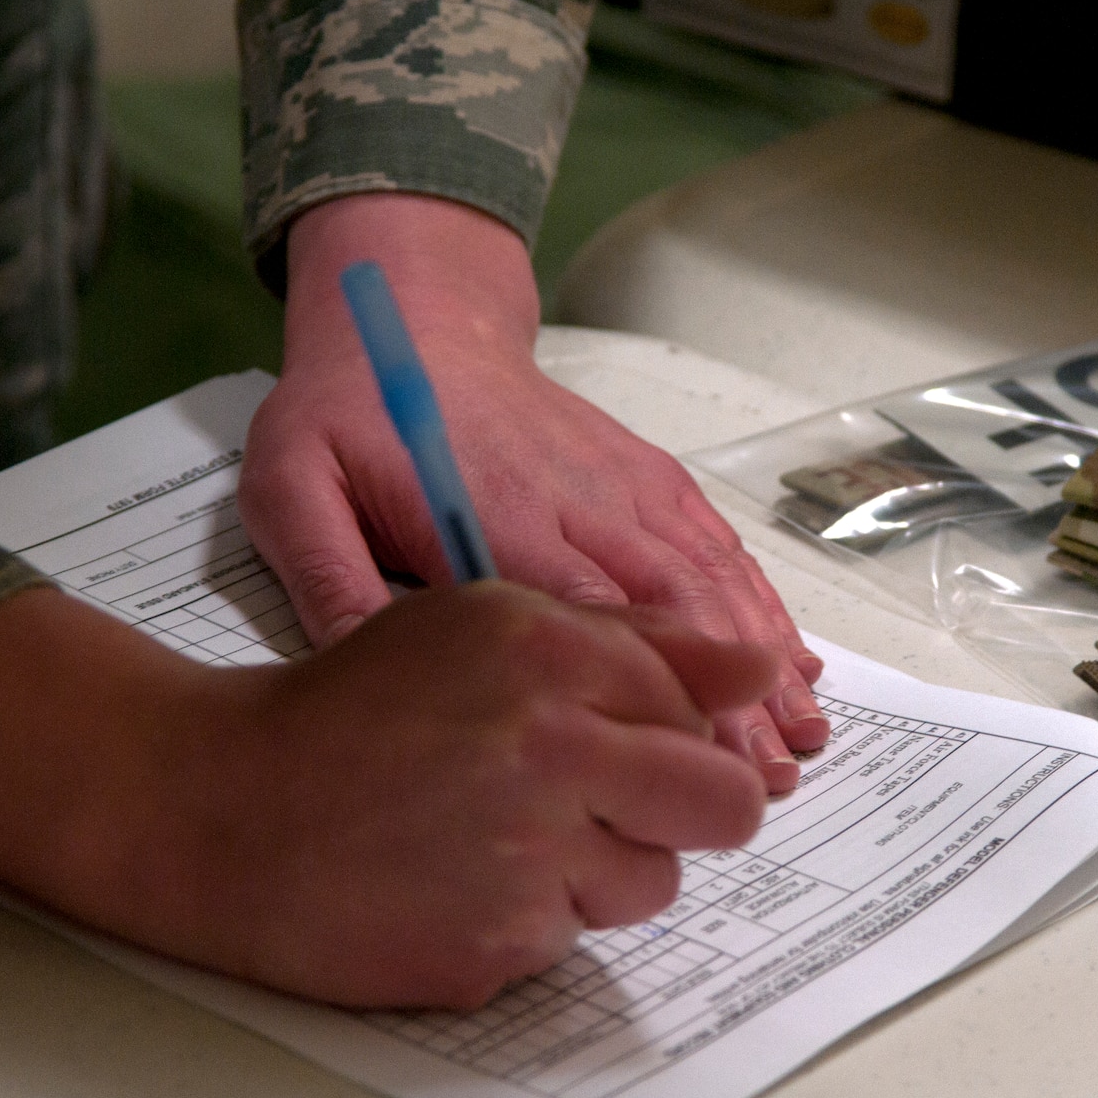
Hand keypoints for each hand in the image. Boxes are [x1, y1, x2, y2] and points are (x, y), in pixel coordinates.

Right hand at [0, 583, 775, 1006]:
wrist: (225, 809)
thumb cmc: (354, 709)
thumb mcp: (486, 626)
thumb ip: (633, 640)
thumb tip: (764, 665)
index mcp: (552, 655)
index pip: (703, 708)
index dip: (674, 729)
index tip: (628, 738)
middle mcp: (552, 751)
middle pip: (725, 806)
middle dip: (695, 808)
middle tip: (624, 805)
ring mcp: (527, 858)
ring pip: (653, 883)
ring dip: (604, 867)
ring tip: (507, 836)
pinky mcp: (498, 947)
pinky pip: (573, 939)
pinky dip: (533, 917)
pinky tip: (461, 881)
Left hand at [238, 194, 829, 791]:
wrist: (414, 316)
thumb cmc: (350, 412)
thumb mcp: (294, 488)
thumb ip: (327, 578)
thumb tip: (366, 682)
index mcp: (496, 516)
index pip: (595, 616)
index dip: (657, 692)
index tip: (697, 761)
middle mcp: (579, 501)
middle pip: (674, 608)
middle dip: (731, 696)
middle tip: (771, 781)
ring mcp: (621, 484)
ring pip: (710, 578)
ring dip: (761, 657)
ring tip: (804, 736)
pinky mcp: (644, 473)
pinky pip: (714, 544)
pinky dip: (758, 602)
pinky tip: (791, 658)